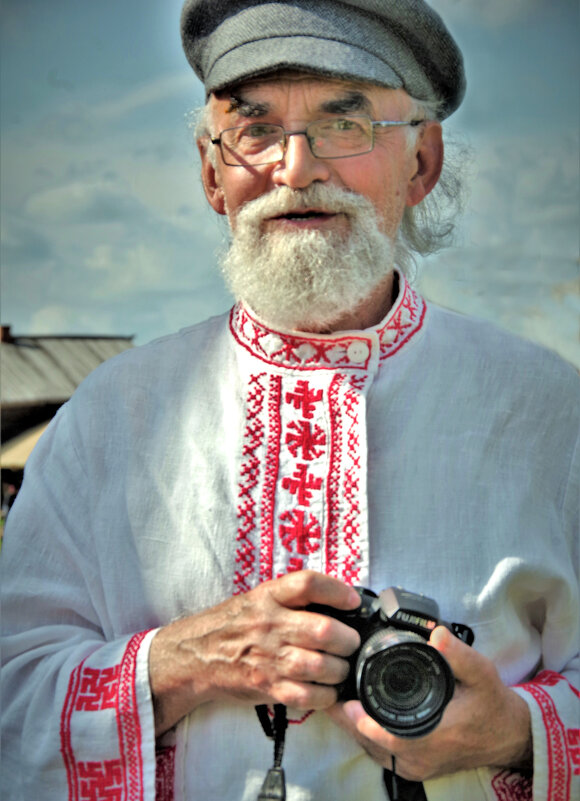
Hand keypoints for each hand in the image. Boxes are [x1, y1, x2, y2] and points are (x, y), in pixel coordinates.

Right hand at [149, 570, 360, 736]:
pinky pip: (307, 695)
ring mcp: (268, 657)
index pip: (307, 584)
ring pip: (320, 665)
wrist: (197, 655)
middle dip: (347, 640)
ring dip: (339, 669)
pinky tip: (326, 689)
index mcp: (269, 596)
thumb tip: (339, 602)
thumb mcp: (259, 598)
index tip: (353, 601)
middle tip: (351, 643)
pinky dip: (325, 695)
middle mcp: (270, 624)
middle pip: (323, 630)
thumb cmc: (234, 624)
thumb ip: (292, 598)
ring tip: (340, 667)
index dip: (336, 591)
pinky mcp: (268, 686)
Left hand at [327, 626, 532, 781]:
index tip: (343, 701)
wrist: (509, 735)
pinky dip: (367, 738)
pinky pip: (383, 756)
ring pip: (374, 752)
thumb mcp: (481, 674)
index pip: (387, 736)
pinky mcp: (417, 766)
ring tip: (335, 703)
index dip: (361, 721)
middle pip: (372, 744)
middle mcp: (422, 758)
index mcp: (434, 737)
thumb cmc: (493, 704)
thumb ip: (459, 654)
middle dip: (348, 721)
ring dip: (354, 730)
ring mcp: (418, 766)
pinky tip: (355, 718)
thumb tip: (437, 634)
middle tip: (329, 694)